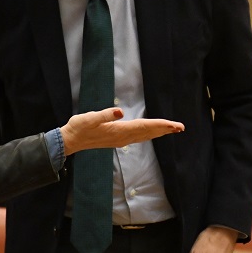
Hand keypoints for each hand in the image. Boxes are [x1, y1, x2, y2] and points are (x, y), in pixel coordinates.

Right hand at [60, 108, 183, 154]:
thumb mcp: (90, 118)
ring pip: (145, 136)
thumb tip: (120, 112)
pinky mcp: (117, 139)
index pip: (145, 126)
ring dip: (159, 132)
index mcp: (119, 131)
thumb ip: (105, 114)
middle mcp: (123, 137)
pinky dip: (149, 134)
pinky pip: (138, 137)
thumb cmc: (79, 127)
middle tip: (181, 128)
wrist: (70, 140)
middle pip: (149, 132)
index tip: (174, 125)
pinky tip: (152, 133)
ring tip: (172, 130)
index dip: (161, 125)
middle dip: (165, 130)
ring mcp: (120, 140)